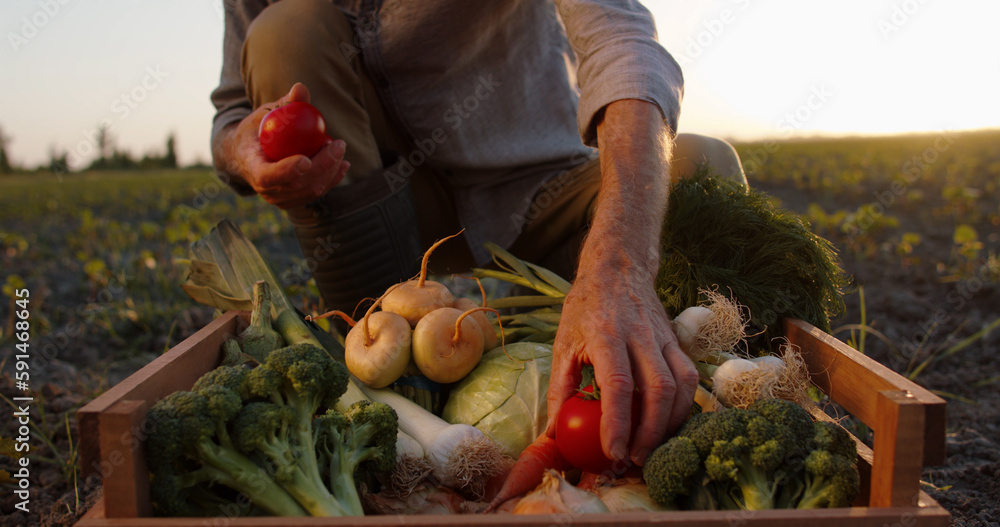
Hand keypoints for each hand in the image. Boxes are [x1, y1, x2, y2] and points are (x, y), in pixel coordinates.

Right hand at [220, 82, 349, 208]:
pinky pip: (315, 194)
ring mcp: (279, 198)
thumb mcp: (265, 113)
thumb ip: (284, 103)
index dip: (287, 171)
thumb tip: (301, 88)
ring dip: (330, 171)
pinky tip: (343, 164)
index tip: (306, 160)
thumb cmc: (258, 130)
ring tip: (340, 149)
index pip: (268, 176)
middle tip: (338, 145)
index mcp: (252, 167)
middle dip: (322, 166)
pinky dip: (331, 179)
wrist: (247, 155)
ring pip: (309, 191)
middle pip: (296, 184)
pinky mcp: (292, 201)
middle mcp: (264, 189)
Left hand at [547, 253, 697, 467]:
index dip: (617, 422)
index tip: (613, 452)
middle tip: (636, 461)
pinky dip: (684, 407)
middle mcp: (640, 335)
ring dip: (670, 423)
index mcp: (606, 335)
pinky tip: (669, 426)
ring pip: (681, 385)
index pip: (618, 384)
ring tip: (653, 449)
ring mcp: (663, 337)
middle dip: (650, 432)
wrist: (618, 268)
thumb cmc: (585, 308)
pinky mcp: (677, 341)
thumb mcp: (563, 342)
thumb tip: (554, 433)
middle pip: (657, 389)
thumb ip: (560, 388)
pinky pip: (689, 378)